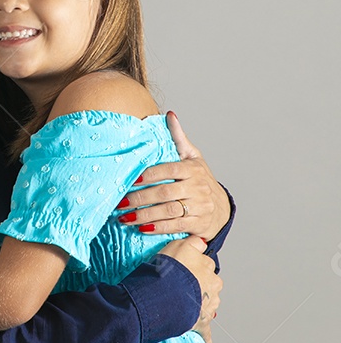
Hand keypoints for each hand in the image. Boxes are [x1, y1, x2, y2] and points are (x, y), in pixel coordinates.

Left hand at [117, 112, 230, 240]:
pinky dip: (157, 227)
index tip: (132, 180)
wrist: (222, 209)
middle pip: (165, 193)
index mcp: (193, 169)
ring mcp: (199, 207)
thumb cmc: (201, 180)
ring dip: (145, 215)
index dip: (150, 175)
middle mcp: (197, 188)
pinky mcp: (198, 224)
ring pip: (168, 211)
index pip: (169, 170)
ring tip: (125, 217)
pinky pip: (175, 226)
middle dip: (140, 199)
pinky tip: (141, 228)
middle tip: (121, 202)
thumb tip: (170, 115)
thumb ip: (179, 138)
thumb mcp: (193, 157)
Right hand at [159, 235, 221, 342]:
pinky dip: (207, 339)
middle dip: (199, 288)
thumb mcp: (180, 245)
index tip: (184, 270)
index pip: (206, 267)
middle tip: (181, 287)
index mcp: (209, 271)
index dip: (193, 268)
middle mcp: (213, 288)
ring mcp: (207, 307)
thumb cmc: (170, 269)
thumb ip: (194, 243)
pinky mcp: (200, 323)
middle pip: (209, 287)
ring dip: (199, 306)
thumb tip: (202, 242)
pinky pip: (206, 333)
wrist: (164, 292)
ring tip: (182, 306)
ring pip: (206, 306)